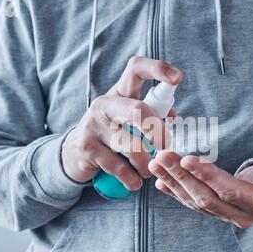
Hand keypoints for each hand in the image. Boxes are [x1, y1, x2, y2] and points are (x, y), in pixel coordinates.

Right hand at [61, 56, 182, 186]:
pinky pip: (119, 167)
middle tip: (165, 146)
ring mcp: (93, 124)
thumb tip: (172, 116)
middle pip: (138, 109)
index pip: (136, 68)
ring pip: (133, 146)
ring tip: (148, 170)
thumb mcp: (129, 119)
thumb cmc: (112, 133)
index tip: (178, 78)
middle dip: (158, 131)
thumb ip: (152, 115)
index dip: (158, 69)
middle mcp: (105, 103)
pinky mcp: (86, 146)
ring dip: (147, 164)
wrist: (74, 153)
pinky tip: (134, 182)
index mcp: (120, 92)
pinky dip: (132, 179)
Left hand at [148, 151, 252, 227]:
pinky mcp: (218, 211)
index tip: (186, 159)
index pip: (229, 190)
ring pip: (196, 201)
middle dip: (182, 177)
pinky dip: (176, 192)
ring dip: (174, 182)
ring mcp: (228, 215)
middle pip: (206, 197)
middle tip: (163, 157)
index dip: (207, 176)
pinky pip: (193, 204)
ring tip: (156, 164)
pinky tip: (161, 182)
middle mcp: (242, 215)